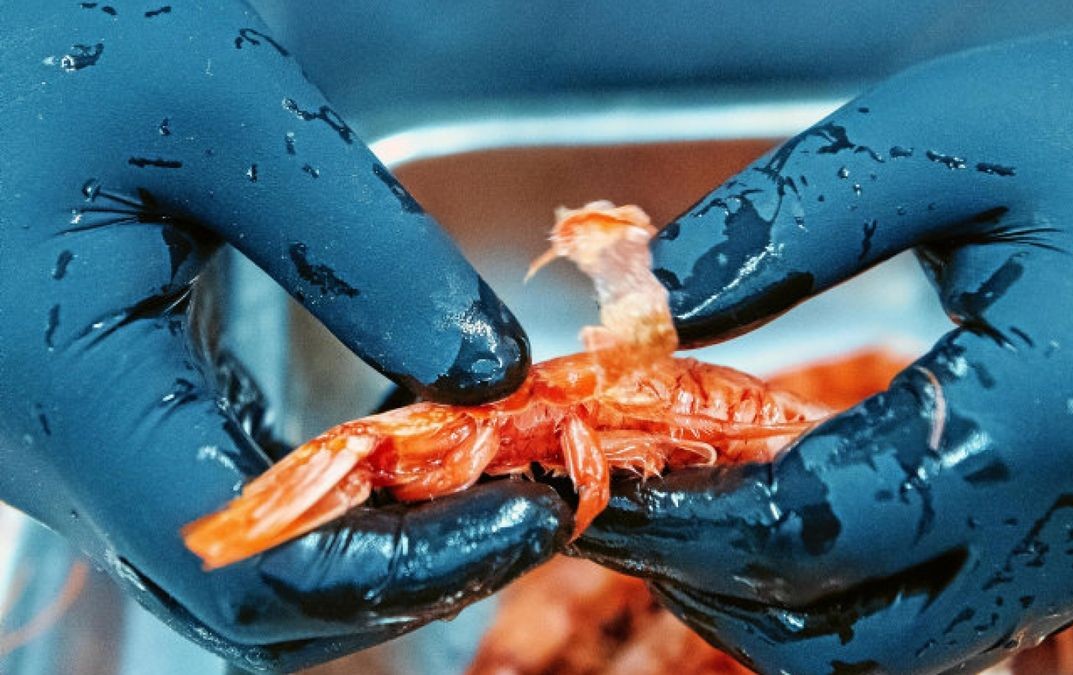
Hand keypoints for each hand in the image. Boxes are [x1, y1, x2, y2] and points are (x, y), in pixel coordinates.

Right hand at [0, 3, 568, 670]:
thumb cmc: (66, 39)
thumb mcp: (230, 111)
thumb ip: (369, 251)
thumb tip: (492, 374)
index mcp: (66, 395)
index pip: (254, 568)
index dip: (416, 565)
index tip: (538, 510)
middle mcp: (56, 459)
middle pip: (254, 603)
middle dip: (414, 568)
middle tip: (534, 495)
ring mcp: (79, 451)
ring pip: (242, 572)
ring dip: (381, 545)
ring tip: (493, 470)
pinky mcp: (109, 422)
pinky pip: (228, 507)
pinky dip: (335, 502)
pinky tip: (411, 440)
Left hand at [575, 19, 1072, 674]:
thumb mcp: (934, 135)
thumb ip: (781, 226)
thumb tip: (639, 314)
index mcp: (1046, 420)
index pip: (808, 529)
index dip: (676, 519)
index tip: (588, 479)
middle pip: (840, 639)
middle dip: (705, 581)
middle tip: (619, 506)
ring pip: (882, 656)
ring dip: (763, 601)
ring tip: (683, 512)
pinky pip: (929, 624)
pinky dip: (830, 592)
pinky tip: (777, 513)